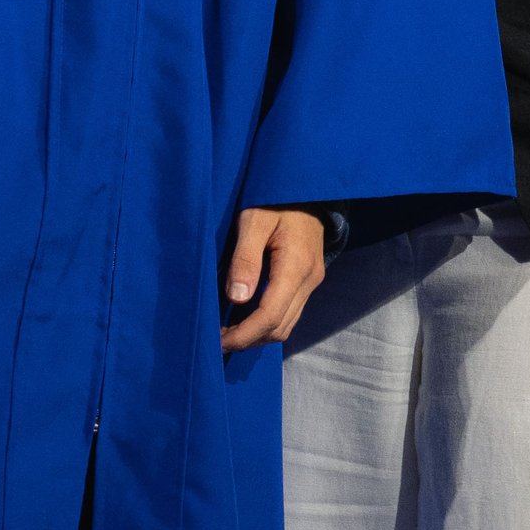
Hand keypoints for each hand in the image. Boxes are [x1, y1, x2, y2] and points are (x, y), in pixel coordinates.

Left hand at [219, 208, 327, 353]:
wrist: (309, 187)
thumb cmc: (276, 199)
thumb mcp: (254, 220)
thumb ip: (245, 259)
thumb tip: (236, 298)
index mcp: (296, 267)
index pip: (270, 316)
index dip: (243, 335)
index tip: (217, 341)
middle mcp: (309, 280)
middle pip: (279, 327)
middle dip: (248, 340)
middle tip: (217, 339)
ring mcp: (312, 282)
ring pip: (286, 325)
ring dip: (258, 334)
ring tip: (228, 332)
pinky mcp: (308, 280)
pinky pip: (289, 313)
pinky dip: (267, 322)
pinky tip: (245, 317)